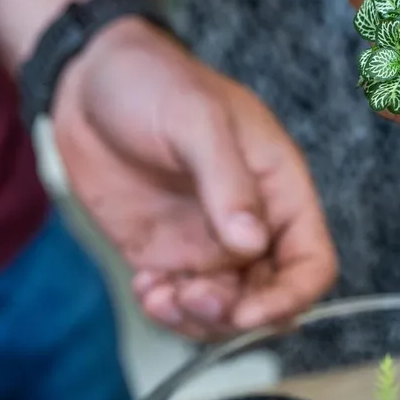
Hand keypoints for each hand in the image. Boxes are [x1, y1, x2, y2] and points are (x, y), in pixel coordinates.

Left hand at [52, 18, 335, 338]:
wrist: (87, 79)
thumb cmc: (154, 81)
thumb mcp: (196, 120)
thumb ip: (227, 181)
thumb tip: (252, 243)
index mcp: (279, 186)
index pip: (311, 260)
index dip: (290, 295)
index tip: (248, 311)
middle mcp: (251, 222)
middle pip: (270, 297)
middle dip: (235, 315)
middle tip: (191, 296)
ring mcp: (207, 241)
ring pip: (224, 310)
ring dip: (196, 320)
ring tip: (160, 293)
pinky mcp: (164, 253)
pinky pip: (178, 303)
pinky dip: (164, 312)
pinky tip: (144, 286)